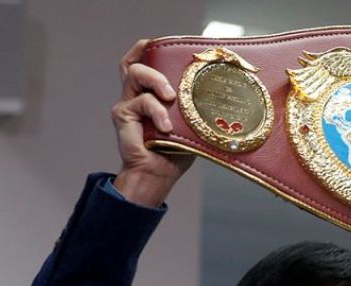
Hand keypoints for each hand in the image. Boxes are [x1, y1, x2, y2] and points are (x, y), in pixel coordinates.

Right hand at [110, 39, 193, 206]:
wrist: (158, 175)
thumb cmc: (175, 152)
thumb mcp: (191, 126)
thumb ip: (197, 110)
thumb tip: (227, 98)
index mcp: (151, 94)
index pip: (145, 62)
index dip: (152, 49)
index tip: (169, 45)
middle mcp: (137, 94)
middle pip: (135, 60)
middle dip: (152, 55)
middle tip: (173, 71)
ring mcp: (128, 103)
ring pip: (135, 73)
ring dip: (156, 80)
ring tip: (170, 97)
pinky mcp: (123, 114)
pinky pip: (141, 102)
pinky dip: (157, 112)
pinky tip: (167, 127)